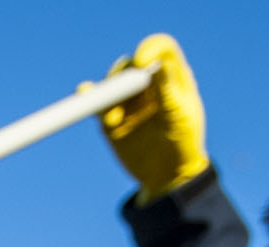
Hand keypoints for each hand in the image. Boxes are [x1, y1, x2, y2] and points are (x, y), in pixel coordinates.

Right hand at [91, 33, 209, 204]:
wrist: (167, 176)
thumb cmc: (182, 144)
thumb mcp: (179, 117)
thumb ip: (166, 90)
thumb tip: (156, 64)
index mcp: (171, 77)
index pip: (161, 49)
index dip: (150, 49)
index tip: (141, 62)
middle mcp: (148, 84)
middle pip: (130, 64)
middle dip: (121, 76)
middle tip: (120, 91)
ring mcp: (128, 100)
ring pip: (111, 84)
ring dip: (107, 96)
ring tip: (111, 122)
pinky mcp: (110, 118)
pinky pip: (96, 103)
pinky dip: (88, 97)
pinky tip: (85, 94)